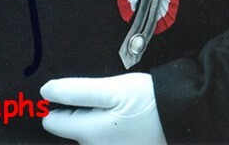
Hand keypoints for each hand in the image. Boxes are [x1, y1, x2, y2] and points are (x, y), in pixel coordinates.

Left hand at [41, 73, 166, 144]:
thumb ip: (76, 91)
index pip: (53, 122)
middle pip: (73, 131)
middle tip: (104, 100)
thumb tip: (45, 92)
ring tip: (118, 110)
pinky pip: (104, 142)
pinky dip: (109, 132)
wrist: (182, 117)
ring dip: (96, 123)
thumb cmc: (148, 101)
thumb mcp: (112, 89)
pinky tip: (124, 122)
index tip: (72, 94)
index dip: (59, 104)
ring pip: (89, 137)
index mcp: (89, 135)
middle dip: (81, 114)